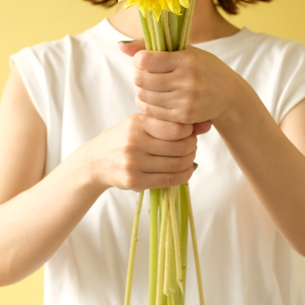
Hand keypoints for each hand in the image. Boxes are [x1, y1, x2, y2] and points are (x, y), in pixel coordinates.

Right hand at [86, 112, 211, 191]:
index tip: (188, 132)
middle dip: (192, 147)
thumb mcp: (142, 123)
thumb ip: (172, 122)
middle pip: (180, 147)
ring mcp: (133, 164)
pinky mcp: (135, 182)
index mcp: (137, 123)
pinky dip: (184, 175)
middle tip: (191, 145)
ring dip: (190, 161)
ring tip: (187, 157)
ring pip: (177, 165)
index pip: (176, 128)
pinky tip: (184, 170)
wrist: (96, 161)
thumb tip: (207, 124)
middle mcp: (134, 143)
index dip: (189, 131)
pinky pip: (169, 180)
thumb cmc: (125, 138)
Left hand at [118, 39, 246, 125]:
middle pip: (141, 80)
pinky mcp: (183, 117)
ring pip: (143, 97)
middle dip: (139, 76)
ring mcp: (185, 101)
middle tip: (147, 74)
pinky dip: (148, 105)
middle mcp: (187, 80)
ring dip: (141, 91)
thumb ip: (151, 47)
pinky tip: (156, 99)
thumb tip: (120, 45)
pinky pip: (151, 112)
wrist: (229, 96)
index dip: (139, 60)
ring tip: (151, 87)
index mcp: (187, 60)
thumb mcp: (184, 51)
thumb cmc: (203, 68)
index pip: (145, 60)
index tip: (146, 60)